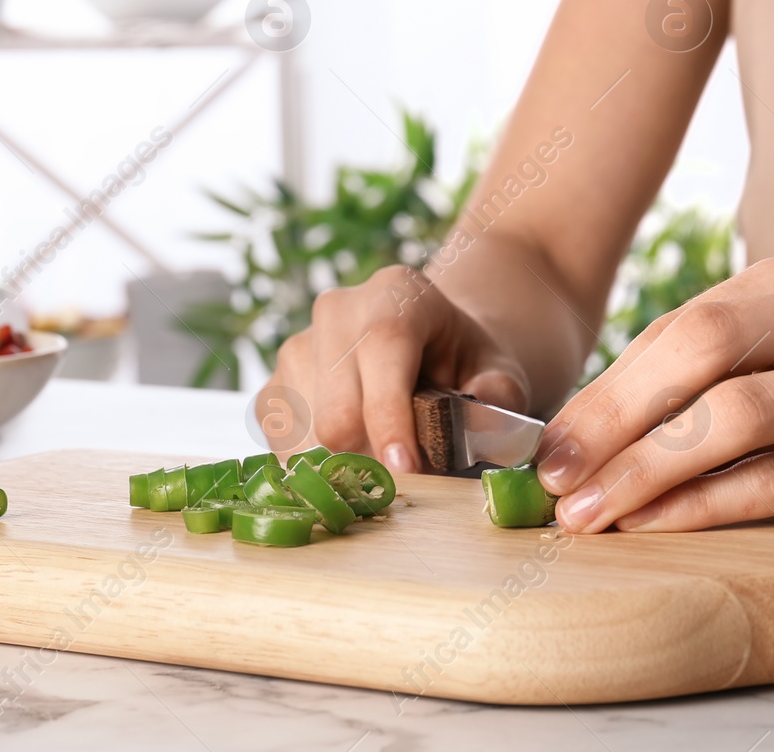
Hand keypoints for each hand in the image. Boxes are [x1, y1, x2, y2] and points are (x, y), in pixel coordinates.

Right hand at [264, 265, 529, 473]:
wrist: (429, 348)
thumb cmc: (464, 363)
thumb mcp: (498, 371)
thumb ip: (498, 397)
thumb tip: (480, 426)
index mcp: (396, 294)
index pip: (382, 348)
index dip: (390, 414)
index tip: (407, 468)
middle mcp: (337, 310)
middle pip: (335, 405)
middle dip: (370, 456)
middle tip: (407, 479)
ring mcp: (297, 346)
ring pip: (304, 430)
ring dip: (342, 465)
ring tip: (383, 463)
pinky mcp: (275, 383)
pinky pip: (282, 440)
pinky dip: (314, 466)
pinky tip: (351, 460)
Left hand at [534, 244, 773, 556]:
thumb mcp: (770, 371)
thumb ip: (687, 381)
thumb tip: (568, 436)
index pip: (686, 324)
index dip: (607, 388)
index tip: (549, 447)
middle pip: (706, 346)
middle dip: (616, 417)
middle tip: (558, 479)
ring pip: (737, 415)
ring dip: (647, 469)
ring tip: (592, 513)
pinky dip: (702, 505)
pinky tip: (652, 526)